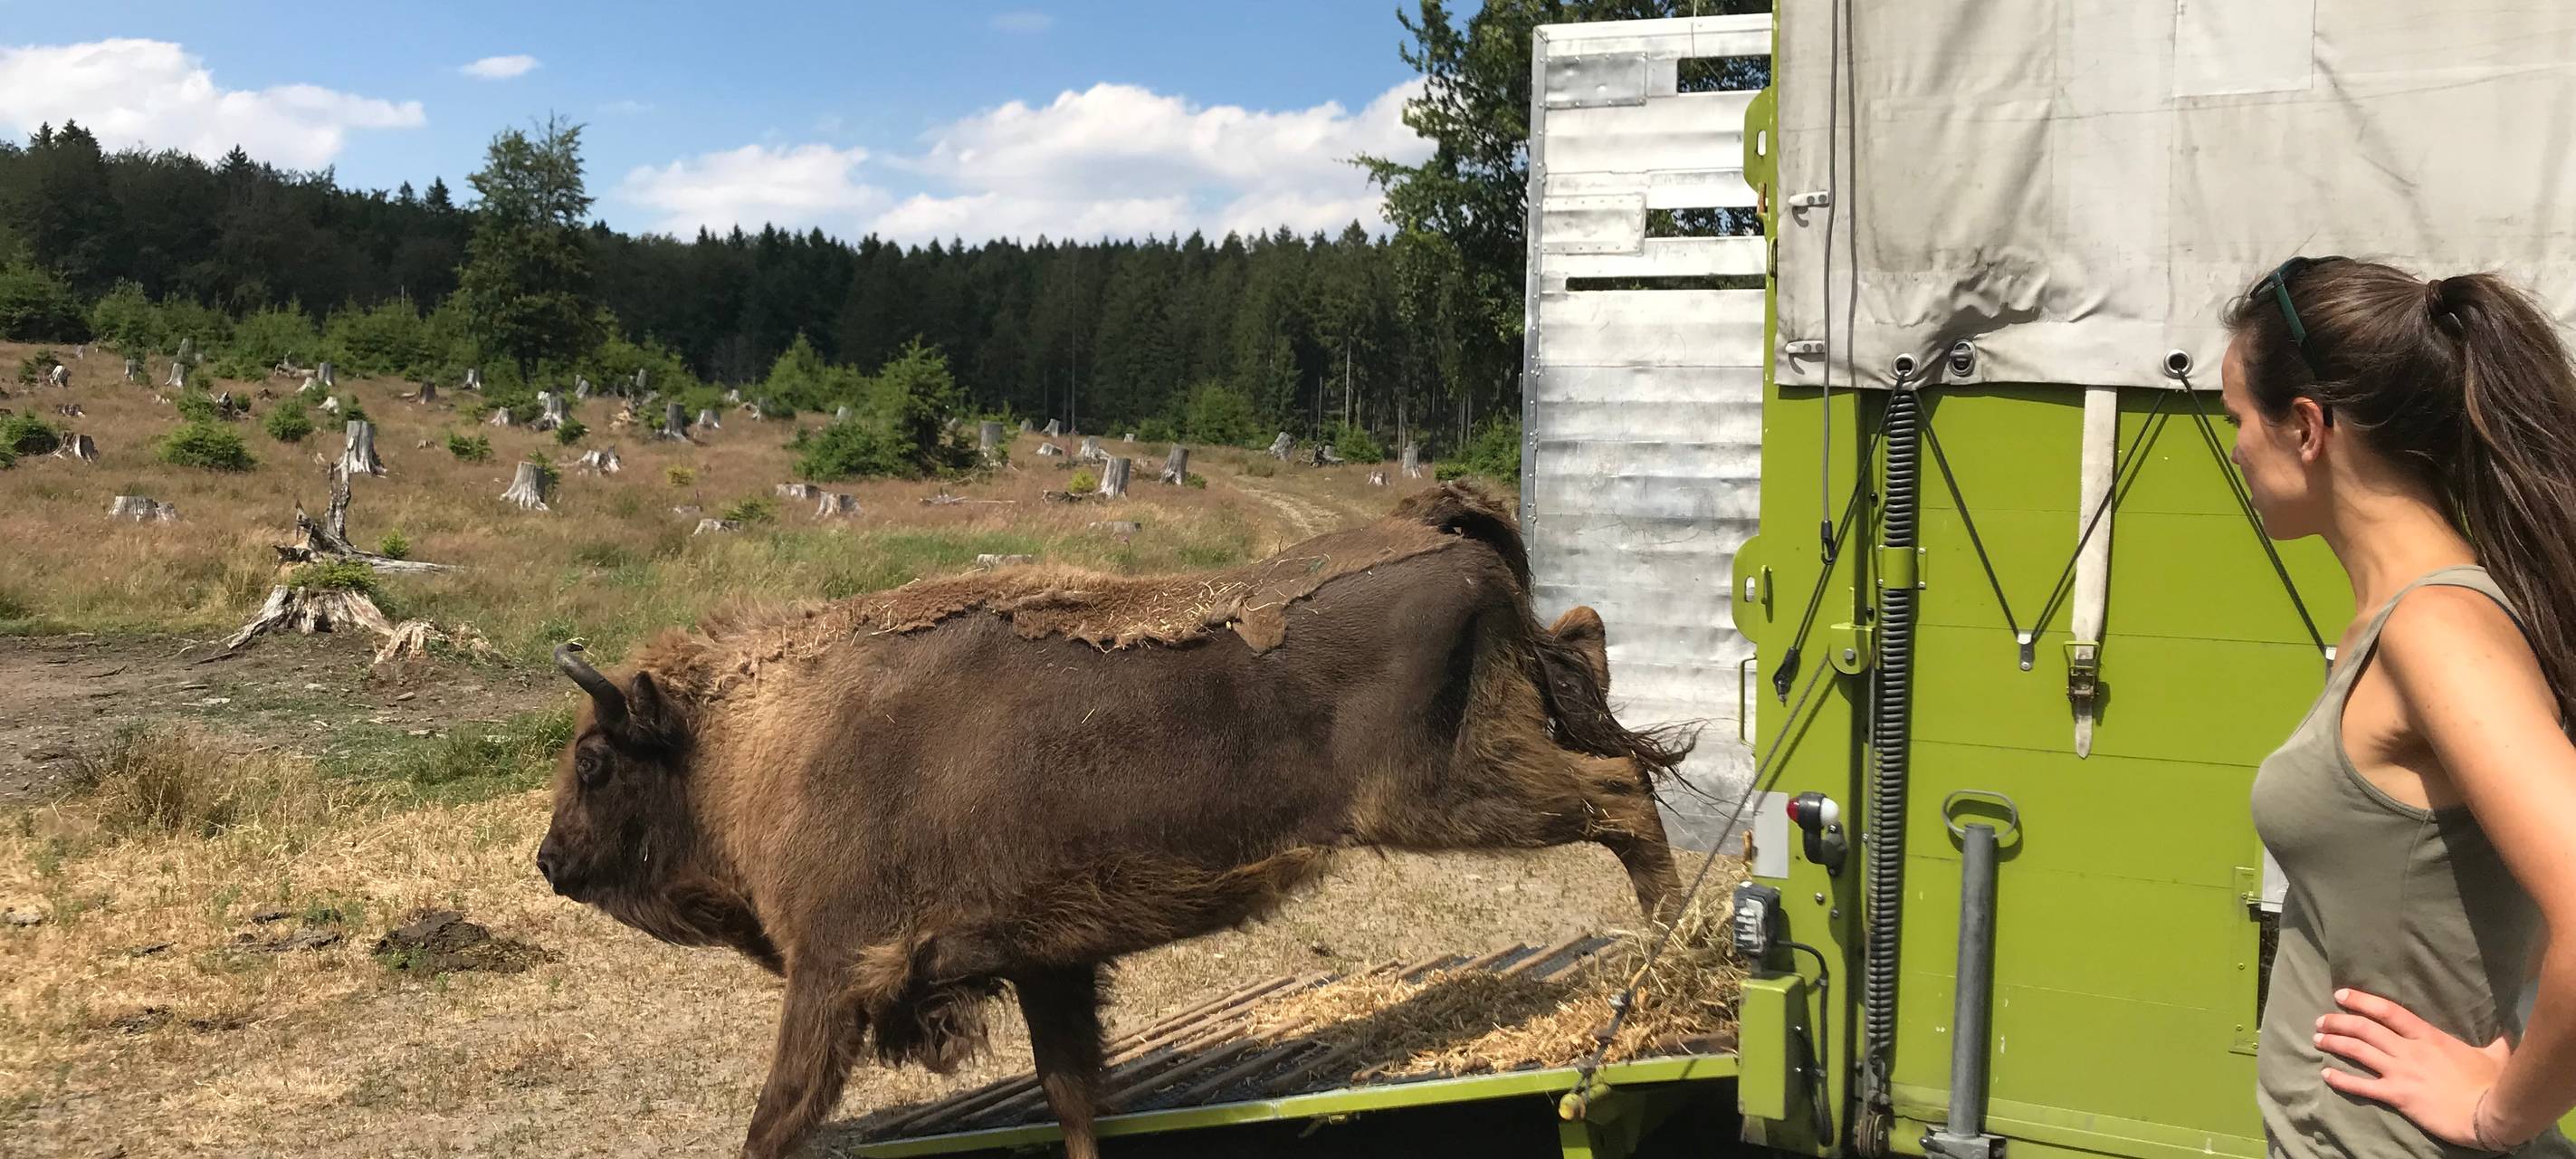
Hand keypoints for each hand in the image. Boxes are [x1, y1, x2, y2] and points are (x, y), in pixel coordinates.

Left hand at [2316, 987, 2515, 1148]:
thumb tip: (2510, 1029)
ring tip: (2317, 1039)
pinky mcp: (2398, 1096)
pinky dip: (2341, 1079)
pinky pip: (2362, 1086)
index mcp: (2429, 1036)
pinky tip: (2326, 1074)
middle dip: (2339, 1021)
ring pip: (2358, 1051)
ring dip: (2335, 1043)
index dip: (2362, 1001)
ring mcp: (2401, 1072)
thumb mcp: (2497, 1054)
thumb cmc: (2493, 1084)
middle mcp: (2409, 1050)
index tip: (2341, 994)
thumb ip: (2498, 1039)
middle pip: (2365, 1029)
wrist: (2488, 1114)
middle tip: (2320, 1020)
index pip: (2388, 1011)